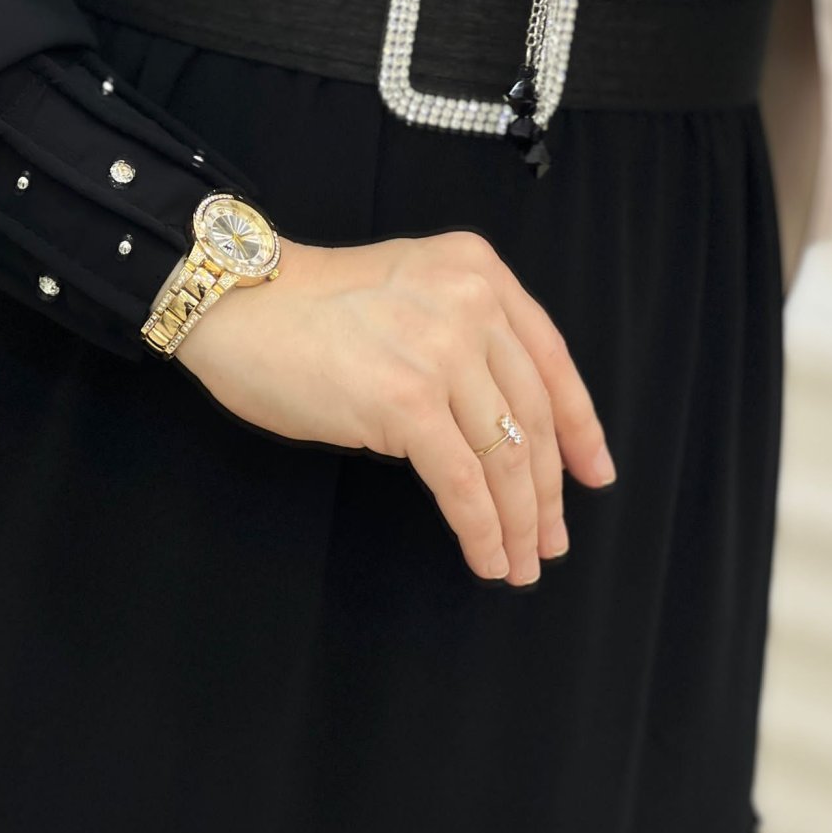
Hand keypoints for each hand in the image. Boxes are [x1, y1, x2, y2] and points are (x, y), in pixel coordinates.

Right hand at [176, 232, 614, 587]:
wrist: (236, 305)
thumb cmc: (308, 308)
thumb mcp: (410, 292)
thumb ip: (463, 337)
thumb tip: (502, 430)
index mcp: (479, 271)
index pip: (552, 359)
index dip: (578, 426)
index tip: (594, 474)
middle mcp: (472, 303)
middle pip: (533, 414)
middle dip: (548, 489)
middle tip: (552, 539)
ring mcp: (443, 351)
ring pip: (504, 454)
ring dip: (519, 520)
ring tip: (522, 561)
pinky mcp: (407, 401)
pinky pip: (462, 481)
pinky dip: (480, 527)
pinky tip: (486, 556)